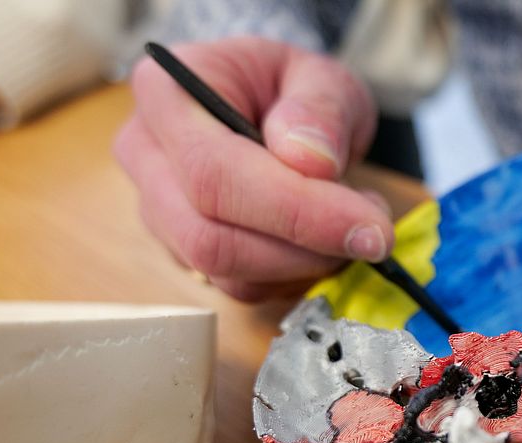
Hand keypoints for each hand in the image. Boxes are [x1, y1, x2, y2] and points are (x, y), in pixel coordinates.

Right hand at [113, 37, 391, 300]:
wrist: (270, 105)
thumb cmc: (289, 87)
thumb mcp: (321, 76)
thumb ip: (320, 108)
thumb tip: (309, 161)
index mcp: (165, 96)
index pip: (214, 172)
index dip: (295, 210)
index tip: (369, 226)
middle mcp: (146, 157)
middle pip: (209, 237)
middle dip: (304, 249)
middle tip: (375, 234)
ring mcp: (158, 212)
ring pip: (227, 272)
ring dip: (306, 265)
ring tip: (355, 224)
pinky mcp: (184, 252)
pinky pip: (241, 286)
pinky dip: (296, 276)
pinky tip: (325, 243)